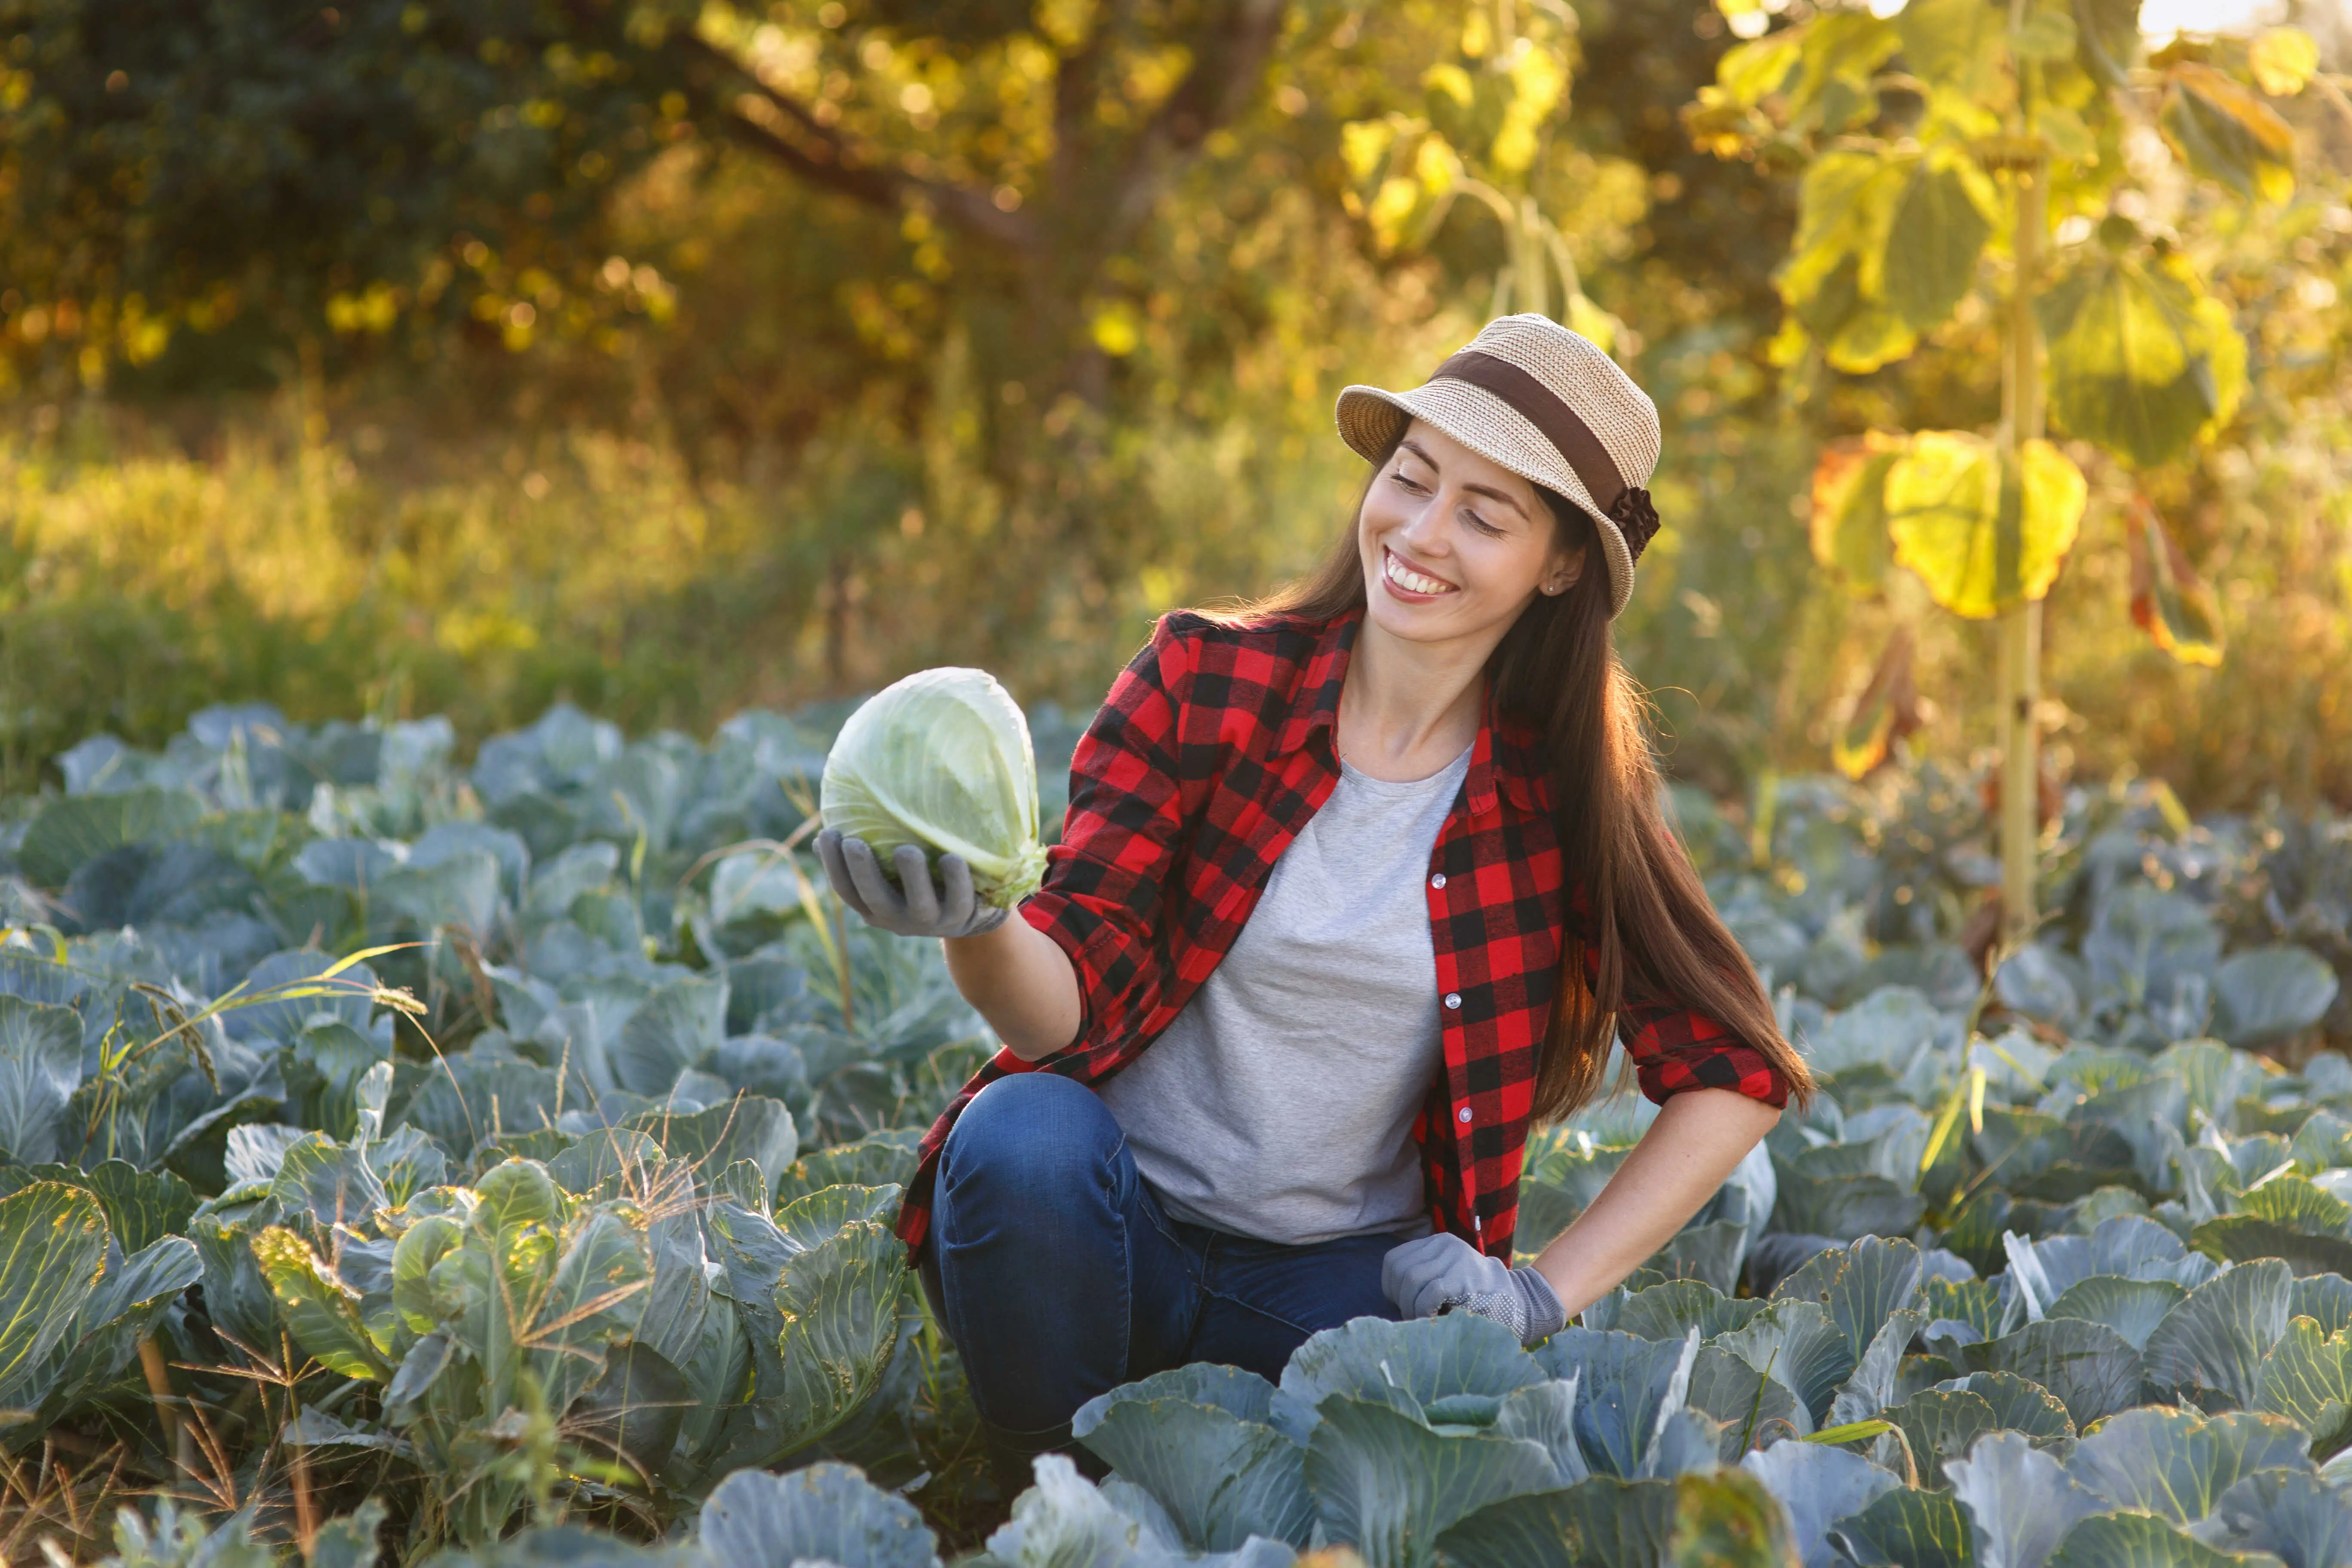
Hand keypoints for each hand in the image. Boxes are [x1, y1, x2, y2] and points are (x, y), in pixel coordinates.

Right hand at [814, 828, 1009, 939]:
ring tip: (906, 851)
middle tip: (855, 843)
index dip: (833, 865)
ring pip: (919, 904)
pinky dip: (956, 880)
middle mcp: (897, 918)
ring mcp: (930, 921)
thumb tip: (826, 827)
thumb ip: (868, 853)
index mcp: (874, 906)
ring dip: (912, 877)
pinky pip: (960, 901)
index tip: (826, 833)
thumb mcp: (892, 872)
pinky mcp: (962, 918)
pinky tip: (953, 857)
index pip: (846, 889)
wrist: (972, 912)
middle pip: (874, 898)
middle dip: (863, 871)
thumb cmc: (922, 880)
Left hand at [1382, 1231, 1566, 1348]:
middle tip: (1416, 1317)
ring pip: (1410, 1279)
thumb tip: (1390, 1296)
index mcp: (1439, 1243)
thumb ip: (1423, 1279)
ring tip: (1425, 1320)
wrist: (1521, 1306)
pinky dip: (1423, 1310)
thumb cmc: (1478, 1302)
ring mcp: (1457, 1259)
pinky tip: (1434, 1320)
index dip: (1392, 1288)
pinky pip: (1429, 1291)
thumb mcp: (1448, 1280)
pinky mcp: (1466, 1277)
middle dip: (1400, 1300)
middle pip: (1400, 1270)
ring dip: (1411, 1307)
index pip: (1394, 1261)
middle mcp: (1446, 1245)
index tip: (1405, 1306)